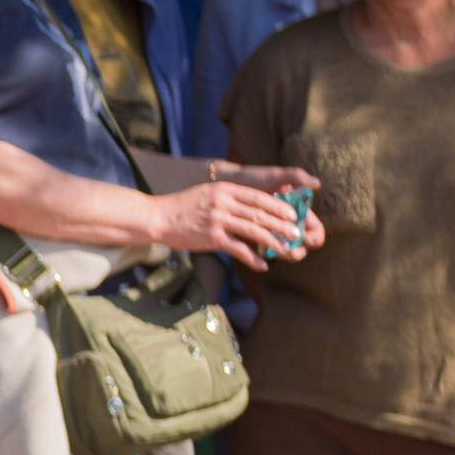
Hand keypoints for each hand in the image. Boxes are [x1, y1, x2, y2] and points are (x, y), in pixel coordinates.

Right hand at [150, 180, 313, 262]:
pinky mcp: (212, 238)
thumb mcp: (207, 194)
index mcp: (225, 189)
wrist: (157, 217)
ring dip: (273, 241)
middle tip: (297, 233)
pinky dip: (252, 257)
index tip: (292, 214)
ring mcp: (219, 220)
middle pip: (261, 214)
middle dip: (282, 225)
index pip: (259, 197)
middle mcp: (224, 203)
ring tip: (286, 249)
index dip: (279, 206)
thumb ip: (228, 198)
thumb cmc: (181, 207)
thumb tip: (250, 207)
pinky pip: (238, 248)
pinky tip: (262, 265)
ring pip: (254, 230)